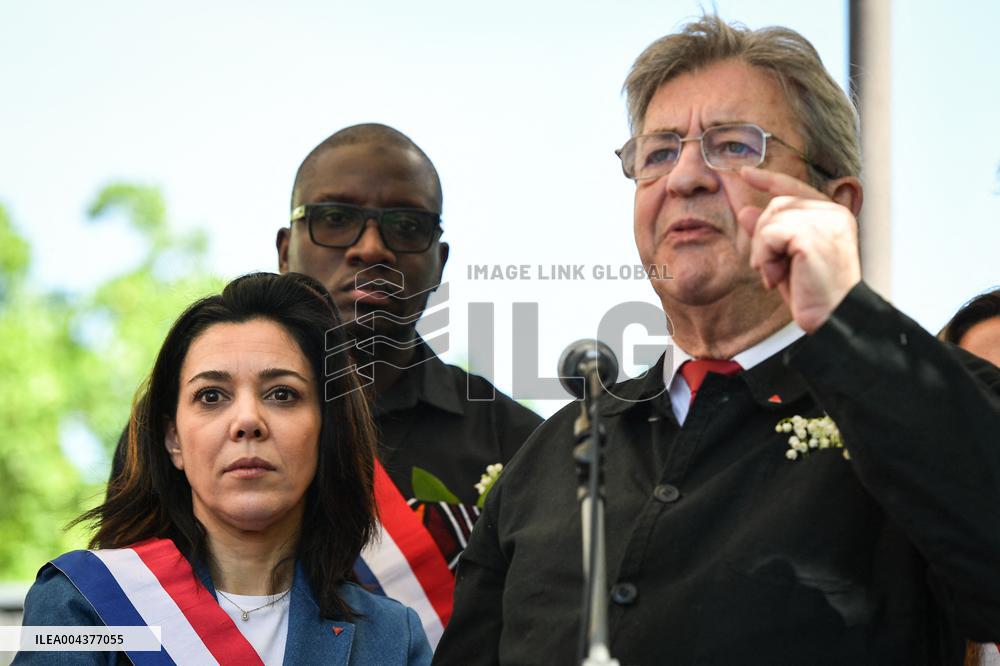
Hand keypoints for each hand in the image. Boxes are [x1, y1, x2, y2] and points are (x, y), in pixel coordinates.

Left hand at [736, 166, 861, 333]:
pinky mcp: (812, 234)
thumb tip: (745, 210)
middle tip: (770, 269)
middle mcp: (833, 213)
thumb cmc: (812, 294)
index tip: (744, 172)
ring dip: (764, 251)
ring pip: (771, 218)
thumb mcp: (784, 259)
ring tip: (776, 275)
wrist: (834, 318)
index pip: (795, 187)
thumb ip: (768, 234)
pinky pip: (770, 234)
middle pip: (777, 204)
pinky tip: (776, 277)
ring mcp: (825, 221)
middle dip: (763, 237)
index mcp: (832, 215)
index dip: (768, 179)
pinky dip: (766, 257)